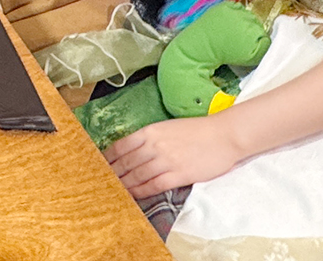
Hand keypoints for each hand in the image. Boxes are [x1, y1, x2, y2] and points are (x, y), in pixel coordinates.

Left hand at [105, 114, 245, 198]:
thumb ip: (150, 137)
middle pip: (126, 162)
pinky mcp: (179, 174)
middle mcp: (155, 145)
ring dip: (123, 184)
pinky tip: (133, 195)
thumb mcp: (168, 127)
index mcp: (151, 131)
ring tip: (112, 190)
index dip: (107, 157)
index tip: (98, 164)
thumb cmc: (198, 130)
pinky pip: (154, 185)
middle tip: (100, 181)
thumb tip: (132, 150)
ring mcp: (167, 160)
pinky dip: (141, 191)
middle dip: (111, 173)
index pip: (121, 146)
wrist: (224, 135)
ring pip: (137, 175)